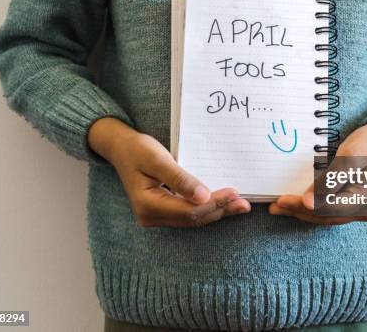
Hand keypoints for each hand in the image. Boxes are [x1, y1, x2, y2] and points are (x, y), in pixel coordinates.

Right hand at [88, 117, 250, 227]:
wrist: (121, 148)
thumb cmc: (137, 149)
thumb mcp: (157, 159)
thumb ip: (180, 178)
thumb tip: (203, 196)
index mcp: (147, 205)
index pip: (188, 210)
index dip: (213, 204)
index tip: (234, 194)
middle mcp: (150, 216)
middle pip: (192, 218)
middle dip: (220, 210)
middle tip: (244, 203)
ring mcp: (156, 217)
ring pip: (192, 219)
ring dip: (217, 212)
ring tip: (240, 205)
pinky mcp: (163, 211)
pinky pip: (188, 214)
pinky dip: (207, 209)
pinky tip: (223, 203)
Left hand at [268, 116, 366, 224]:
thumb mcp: (350, 155)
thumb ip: (330, 180)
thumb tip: (308, 202)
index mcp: (366, 201)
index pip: (326, 209)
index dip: (302, 206)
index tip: (281, 200)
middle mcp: (366, 212)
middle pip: (325, 216)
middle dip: (298, 211)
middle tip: (274, 206)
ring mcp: (363, 211)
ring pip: (326, 216)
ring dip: (303, 212)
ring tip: (280, 208)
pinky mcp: (357, 206)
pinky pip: (331, 211)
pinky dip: (314, 208)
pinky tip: (298, 204)